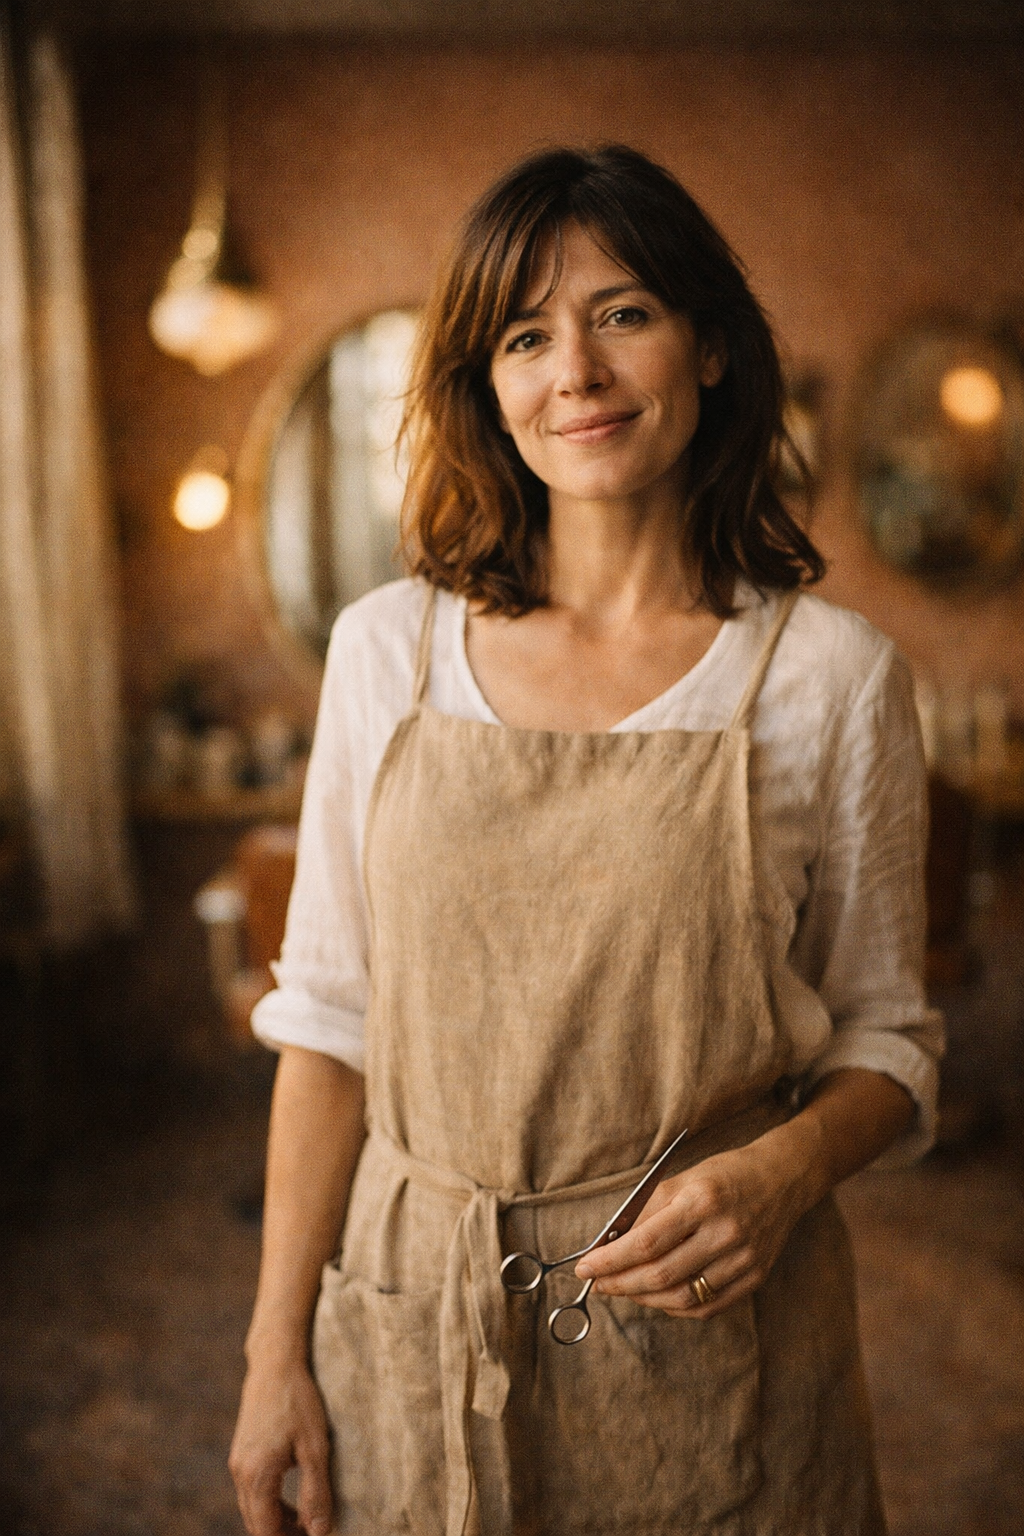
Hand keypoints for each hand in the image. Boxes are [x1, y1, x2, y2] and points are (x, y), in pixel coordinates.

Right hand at [229, 1356, 333, 1535]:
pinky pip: (250, 1492)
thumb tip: (320, 1532)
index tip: (315, 1535)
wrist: (275, 1364)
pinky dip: (269, 1503)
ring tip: (306, 1521)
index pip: (267, 1531)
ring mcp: (237, 1462)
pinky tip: (292, 1498)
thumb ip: (316, 1493)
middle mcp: (240, 1473)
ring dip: (276, 1521)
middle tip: (313, 1531)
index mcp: (257, 1476)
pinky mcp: (240, 1452)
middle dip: (282, 1535)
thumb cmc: (298, 1401)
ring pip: (252, 1509)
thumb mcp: (315, 1447)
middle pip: (257, 1524)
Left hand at [574, 1125, 813, 1318]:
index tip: (585, 1268)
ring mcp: (742, 1260)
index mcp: (701, 1201)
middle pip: (659, 1276)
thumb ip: (645, 1212)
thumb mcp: (681, 1179)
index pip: (645, 1243)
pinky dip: (674, 1306)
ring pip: (680, 1298)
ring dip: (643, 1299)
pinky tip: (657, 1296)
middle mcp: (724, 1233)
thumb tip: (608, 1244)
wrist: (782, 1179)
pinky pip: (705, 1306)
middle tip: (598, 1282)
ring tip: (624, 1288)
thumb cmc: (724, 1175)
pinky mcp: (753, 1278)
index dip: (609, 1261)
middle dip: (620, 1284)